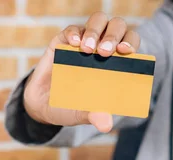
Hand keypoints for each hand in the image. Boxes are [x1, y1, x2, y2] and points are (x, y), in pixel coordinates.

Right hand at [23, 12, 139, 132]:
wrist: (42, 106)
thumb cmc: (70, 107)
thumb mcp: (82, 113)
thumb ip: (94, 115)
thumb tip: (106, 124)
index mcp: (115, 63)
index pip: (130, 44)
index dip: (131, 43)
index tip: (126, 52)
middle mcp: (102, 48)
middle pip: (117, 27)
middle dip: (113, 35)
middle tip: (105, 52)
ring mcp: (83, 43)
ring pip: (98, 22)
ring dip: (95, 32)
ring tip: (88, 49)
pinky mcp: (63, 41)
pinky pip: (73, 30)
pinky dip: (74, 33)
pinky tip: (74, 44)